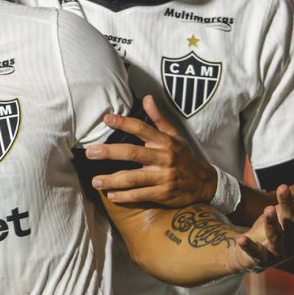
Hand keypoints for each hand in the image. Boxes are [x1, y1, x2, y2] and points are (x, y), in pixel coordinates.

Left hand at [85, 95, 215, 206]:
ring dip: (111, 180)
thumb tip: (146, 98)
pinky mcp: (162, 194)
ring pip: (132, 178)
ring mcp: (163, 177)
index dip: (123, 122)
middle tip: (90, 152)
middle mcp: (163, 158)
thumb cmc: (183, 157)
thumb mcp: (174, 135)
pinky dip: (123, 196)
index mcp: (164, 142)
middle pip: (132, 153)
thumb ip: (158, 118)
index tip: (106, 119)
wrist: (203, 183)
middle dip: (109, 153)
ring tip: (95, 181)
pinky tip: (110, 195)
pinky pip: (139, 195)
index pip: (141, 128)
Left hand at [232, 179, 293, 272]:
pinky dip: (249, 247)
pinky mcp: (259, 260)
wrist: (254, 251)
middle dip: (288, 206)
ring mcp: (278, 254)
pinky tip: (242, 239)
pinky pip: (254, 254)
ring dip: (272, 224)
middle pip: (292, 223)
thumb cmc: (279, 228)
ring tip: (267, 209)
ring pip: (276, 239)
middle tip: (282, 187)